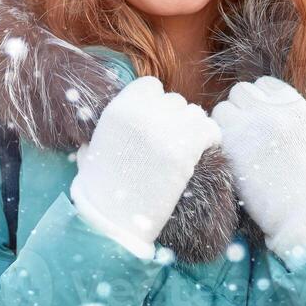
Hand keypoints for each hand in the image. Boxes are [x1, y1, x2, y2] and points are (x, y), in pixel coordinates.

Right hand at [69, 75, 220, 259]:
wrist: (113, 218)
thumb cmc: (102, 187)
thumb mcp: (95, 147)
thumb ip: (110, 126)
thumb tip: (115, 119)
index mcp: (119, 109)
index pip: (151, 86)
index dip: (155, 104)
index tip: (155, 122)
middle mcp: (142, 114)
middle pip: (174, 101)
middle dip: (175, 118)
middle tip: (172, 141)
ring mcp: (164, 131)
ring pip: (194, 113)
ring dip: (193, 128)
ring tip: (188, 147)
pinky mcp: (184, 150)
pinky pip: (210, 129)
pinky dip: (210, 138)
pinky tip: (203, 151)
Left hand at [211, 75, 305, 267]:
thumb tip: (291, 111)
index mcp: (296, 106)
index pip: (264, 85)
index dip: (261, 100)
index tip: (263, 117)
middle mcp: (271, 111)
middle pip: (240, 92)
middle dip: (241, 108)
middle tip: (246, 131)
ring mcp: (249, 129)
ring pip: (222, 109)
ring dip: (226, 124)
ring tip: (237, 145)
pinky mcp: (231, 149)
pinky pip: (213, 132)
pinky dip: (218, 142)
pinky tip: (230, 158)